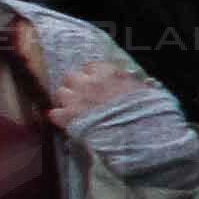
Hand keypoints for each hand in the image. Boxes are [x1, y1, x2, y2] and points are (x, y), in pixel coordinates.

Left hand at [0, 6, 144, 128]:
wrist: (134, 132)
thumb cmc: (143, 112)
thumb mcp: (144, 91)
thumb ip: (133, 83)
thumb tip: (137, 80)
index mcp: (107, 73)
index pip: (91, 67)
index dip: (92, 76)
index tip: (97, 84)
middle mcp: (88, 82)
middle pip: (71, 77)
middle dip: (75, 86)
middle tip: (83, 97)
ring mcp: (76, 99)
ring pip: (60, 93)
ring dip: (66, 100)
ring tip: (74, 110)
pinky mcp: (67, 117)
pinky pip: (54, 113)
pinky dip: (60, 118)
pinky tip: (66, 122)